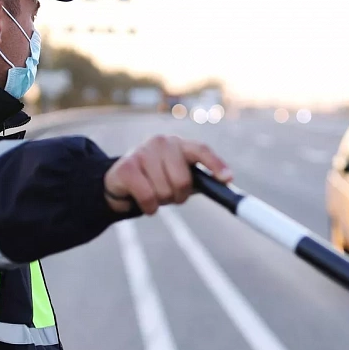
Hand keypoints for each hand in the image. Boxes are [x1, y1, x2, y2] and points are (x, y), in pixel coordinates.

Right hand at [104, 135, 231, 214]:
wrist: (121, 181)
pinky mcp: (126, 167)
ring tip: (153, 193)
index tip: (228, 179)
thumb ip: (201, 179)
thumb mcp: (180, 176)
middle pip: (182, 180)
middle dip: (178, 195)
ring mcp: (142, 152)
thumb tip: (226, 185)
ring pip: (164, 191)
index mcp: (180, 144)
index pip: (201, 150)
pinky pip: (147, 197)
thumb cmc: (157, 179)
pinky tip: (144, 201)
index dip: (215, 164)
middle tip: (170, 195)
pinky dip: (149, 207)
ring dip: (161, 201)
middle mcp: (162, 142)